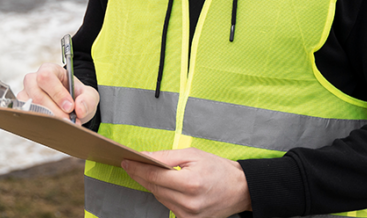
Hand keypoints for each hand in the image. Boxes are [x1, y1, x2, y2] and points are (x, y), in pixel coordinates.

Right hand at [18, 62, 98, 124]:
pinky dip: (40, 123)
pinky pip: (26, 115)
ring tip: (63, 124)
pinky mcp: (22, 107)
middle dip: (55, 110)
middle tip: (69, 120)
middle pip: (37, 94)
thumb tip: (79, 108)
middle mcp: (34, 79)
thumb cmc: (76, 96)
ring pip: (30, 106)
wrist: (71, 106)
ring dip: (48, 118)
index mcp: (50, 70)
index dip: (57, 93)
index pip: (46, 77)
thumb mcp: (89, 95)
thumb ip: (88, 100)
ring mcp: (26, 93)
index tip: (70, 107)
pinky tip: (52, 126)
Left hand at [121, 148, 251, 217]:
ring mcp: (188, 215)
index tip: (125, 161)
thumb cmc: (218, 169)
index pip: (154, 175)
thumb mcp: (193, 155)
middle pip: (154, 188)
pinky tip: (170, 186)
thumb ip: (167, 157)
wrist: (241, 189)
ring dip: (154, 185)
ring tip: (153, 173)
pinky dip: (165, 195)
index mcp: (190, 183)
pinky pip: (168, 206)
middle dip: (142, 175)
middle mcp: (188, 202)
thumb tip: (144, 157)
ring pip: (159, 197)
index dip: (137, 168)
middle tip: (133, 163)